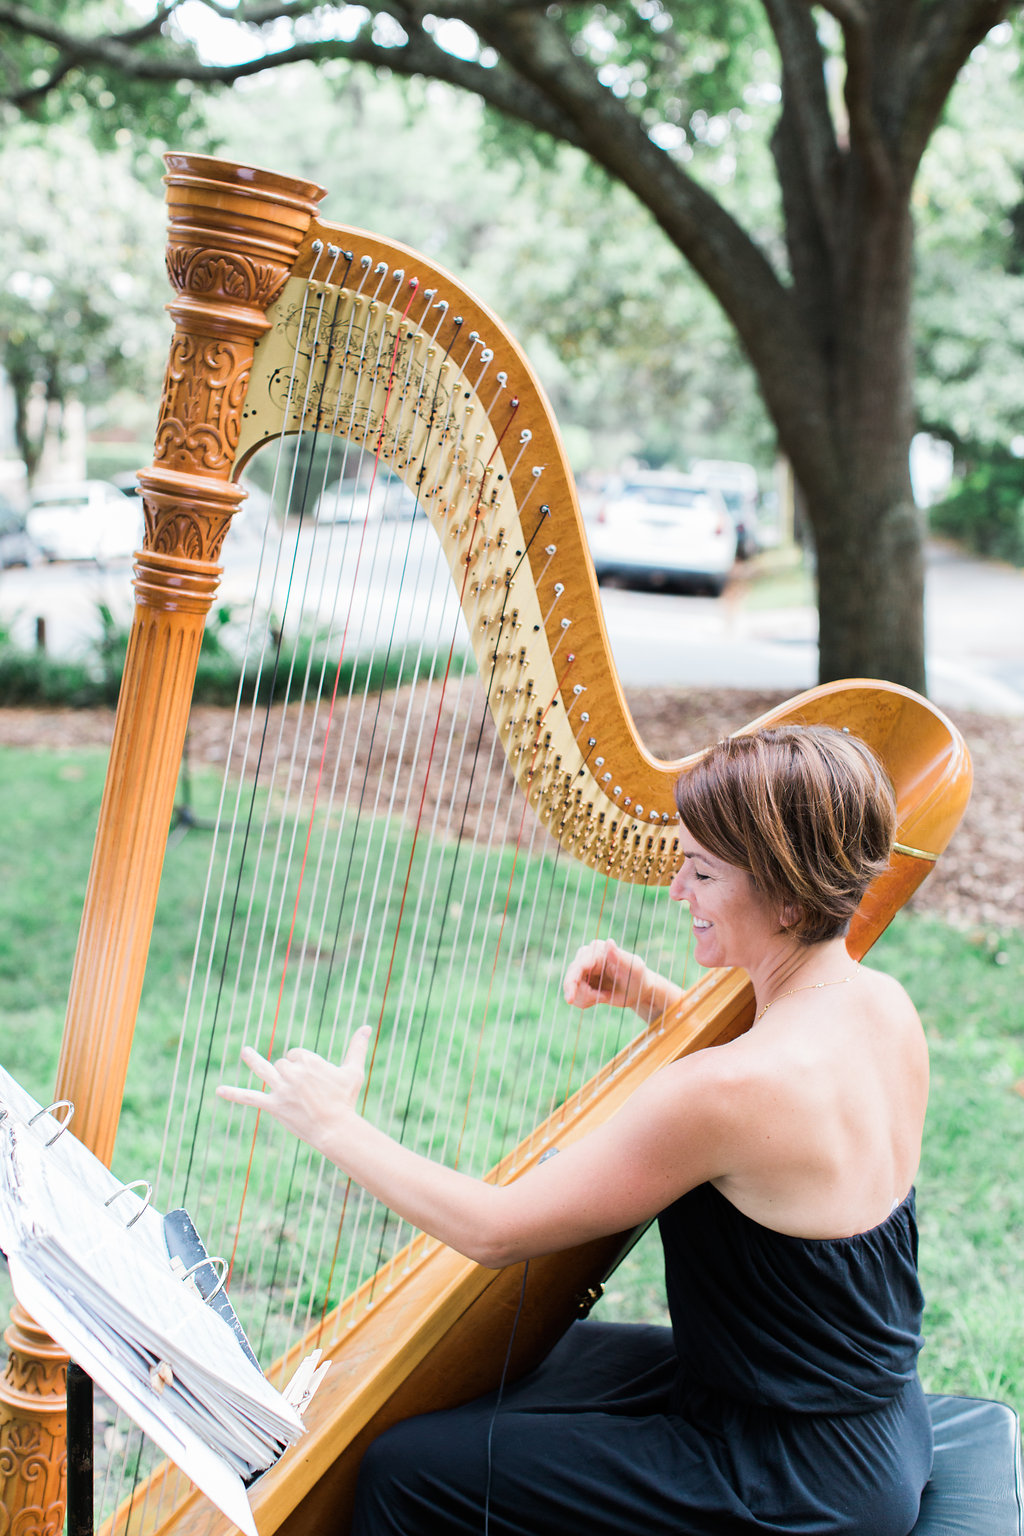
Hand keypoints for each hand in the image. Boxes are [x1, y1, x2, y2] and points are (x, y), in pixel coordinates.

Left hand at [216, 1026, 371, 1146]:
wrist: (335, 1129)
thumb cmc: (346, 1100)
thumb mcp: (353, 1071)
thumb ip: (357, 1047)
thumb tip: (367, 1026)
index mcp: (309, 1061)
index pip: (297, 1054)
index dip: (304, 1065)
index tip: (314, 1081)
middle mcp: (293, 1072)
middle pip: (283, 1063)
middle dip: (291, 1073)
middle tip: (305, 1092)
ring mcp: (281, 1089)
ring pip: (265, 1070)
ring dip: (254, 1060)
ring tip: (245, 1052)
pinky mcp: (273, 1106)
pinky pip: (250, 1098)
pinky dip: (233, 1094)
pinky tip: (218, 1090)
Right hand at [562, 939, 647, 1010]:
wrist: (637, 991)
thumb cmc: (638, 978)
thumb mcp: (633, 969)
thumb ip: (620, 957)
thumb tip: (608, 942)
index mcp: (598, 950)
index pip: (578, 966)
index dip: (571, 982)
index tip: (569, 999)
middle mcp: (586, 956)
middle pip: (571, 979)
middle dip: (586, 994)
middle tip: (604, 998)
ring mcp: (581, 969)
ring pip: (571, 989)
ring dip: (588, 999)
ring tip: (606, 995)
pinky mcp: (580, 980)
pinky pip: (574, 996)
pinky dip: (586, 1002)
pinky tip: (600, 997)